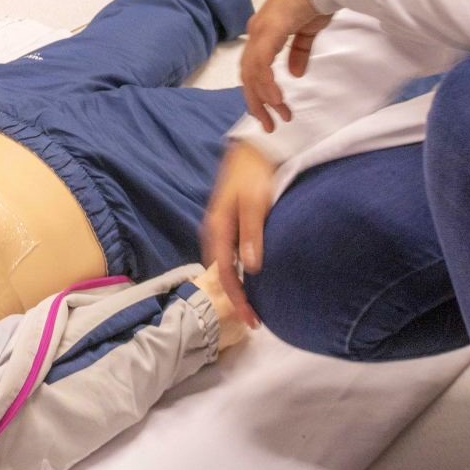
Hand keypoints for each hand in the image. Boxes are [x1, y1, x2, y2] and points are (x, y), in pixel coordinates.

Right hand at [201, 142, 276, 328]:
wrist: (252, 149)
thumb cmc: (254, 174)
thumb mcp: (255, 203)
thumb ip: (252, 234)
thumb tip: (252, 269)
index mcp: (217, 229)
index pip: (225, 274)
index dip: (238, 299)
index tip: (252, 320)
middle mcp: (214, 231)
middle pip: (222, 273)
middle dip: (236, 297)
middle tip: (254, 319)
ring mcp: (220, 227)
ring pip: (225, 265)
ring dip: (237, 286)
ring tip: (253, 304)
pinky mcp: (229, 222)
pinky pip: (229, 254)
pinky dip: (238, 270)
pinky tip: (250, 275)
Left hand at [238, 0, 331, 132]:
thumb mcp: (307, 31)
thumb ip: (299, 52)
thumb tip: (296, 73)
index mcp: (264, 33)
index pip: (254, 69)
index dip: (260, 92)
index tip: (272, 112)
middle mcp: (256, 33)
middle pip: (248, 76)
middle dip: (257, 103)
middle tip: (270, 124)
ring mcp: (260, 32)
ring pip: (251, 73)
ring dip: (263, 98)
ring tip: (277, 116)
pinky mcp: (269, 30)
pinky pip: (261, 64)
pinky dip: (266, 84)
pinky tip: (276, 98)